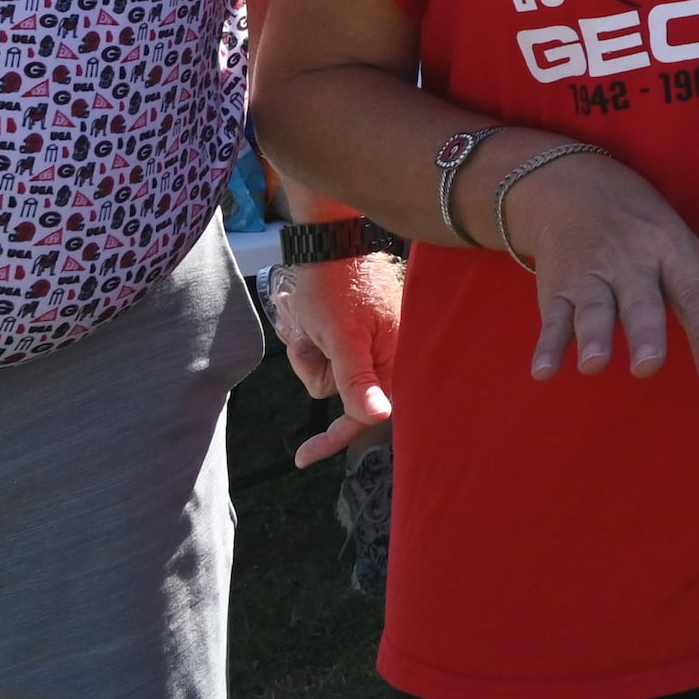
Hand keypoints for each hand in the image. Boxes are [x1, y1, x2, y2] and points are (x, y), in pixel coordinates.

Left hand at [271, 250, 403, 469]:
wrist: (330, 240)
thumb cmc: (336, 285)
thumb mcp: (341, 336)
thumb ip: (358, 381)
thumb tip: (380, 417)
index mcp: (396, 357)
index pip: (364, 414)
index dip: (333, 439)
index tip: (302, 459)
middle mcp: (390, 353)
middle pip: (338, 391)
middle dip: (315, 367)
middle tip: (308, 336)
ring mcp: (375, 341)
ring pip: (328, 372)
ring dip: (310, 350)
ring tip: (309, 321)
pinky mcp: (361, 331)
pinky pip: (330, 353)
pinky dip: (314, 340)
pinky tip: (311, 317)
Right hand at [505, 153, 698, 384]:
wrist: (570, 184)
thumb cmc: (642, 228)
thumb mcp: (684, 249)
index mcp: (672, 251)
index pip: (696, 294)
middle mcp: (632, 262)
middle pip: (641, 301)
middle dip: (645, 332)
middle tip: (650, 366)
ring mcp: (591, 274)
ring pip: (592, 308)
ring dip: (594, 336)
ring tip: (596, 366)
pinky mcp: (555, 287)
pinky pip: (551, 318)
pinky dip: (546, 345)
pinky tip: (543, 373)